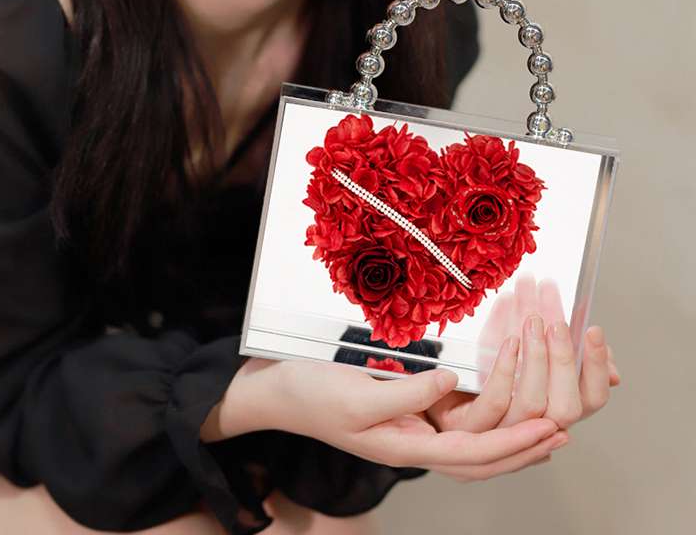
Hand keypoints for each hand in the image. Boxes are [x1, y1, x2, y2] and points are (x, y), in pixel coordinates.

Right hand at [266, 358, 568, 482]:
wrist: (279, 390)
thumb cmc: (311, 395)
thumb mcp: (356, 396)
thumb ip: (406, 394)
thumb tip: (451, 382)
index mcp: (403, 446)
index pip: (471, 452)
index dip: (513, 442)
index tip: (550, 429)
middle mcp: (412, 441)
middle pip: (479, 459)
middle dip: (522, 447)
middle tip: (562, 430)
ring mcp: (408, 427)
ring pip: (471, 442)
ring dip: (508, 430)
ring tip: (541, 419)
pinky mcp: (404, 409)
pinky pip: (454, 419)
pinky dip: (484, 413)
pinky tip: (496, 400)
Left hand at [425, 312, 619, 434]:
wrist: (426, 386)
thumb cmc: (474, 368)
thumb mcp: (517, 348)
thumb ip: (550, 340)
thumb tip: (590, 334)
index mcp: (550, 410)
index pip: (591, 398)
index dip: (597, 365)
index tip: (593, 329)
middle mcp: (532, 429)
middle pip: (567, 407)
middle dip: (565, 360)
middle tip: (557, 322)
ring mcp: (500, 432)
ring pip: (531, 406)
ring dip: (537, 360)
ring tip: (533, 322)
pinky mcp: (469, 427)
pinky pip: (494, 402)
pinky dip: (505, 370)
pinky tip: (509, 342)